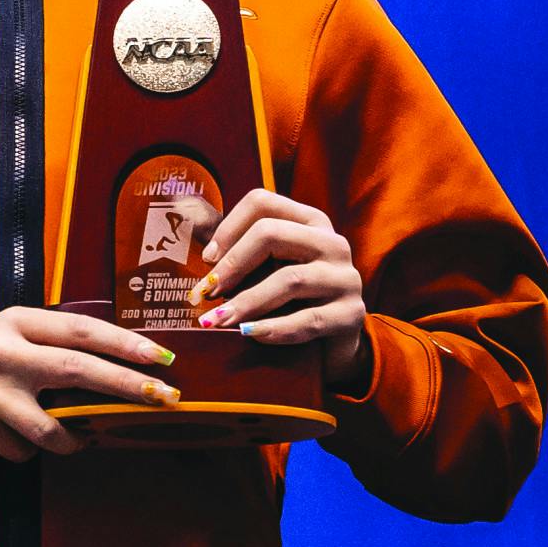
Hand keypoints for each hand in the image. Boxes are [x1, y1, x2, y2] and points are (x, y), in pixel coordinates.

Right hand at [0, 306, 182, 461]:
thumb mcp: (7, 332)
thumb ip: (49, 343)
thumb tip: (112, 365)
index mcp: (17, 322)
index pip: (80, 329)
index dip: (124, 343)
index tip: (160, 357)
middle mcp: (5, 353)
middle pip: (77, 370)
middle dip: (126, 386)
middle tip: (164, 398)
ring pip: (51, 427)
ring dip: (74, 440)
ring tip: (80, 439)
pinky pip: (21, 450)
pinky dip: (27, 450)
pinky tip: (15, 437)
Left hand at [188, 188, 367, 387]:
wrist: (333, 344)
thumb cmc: (289, 299)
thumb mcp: (267, 268)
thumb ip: (238, 251)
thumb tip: (195, 238)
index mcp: (309, 221)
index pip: (262, 202)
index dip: (228, 227)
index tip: (207, 259)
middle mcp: (332, 243)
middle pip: (271, 233)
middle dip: (232, 264)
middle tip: (206, 292)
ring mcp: (346, 277)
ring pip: (289, 279)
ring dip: (246, 301)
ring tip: (219, 319)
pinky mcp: (352, 314)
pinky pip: (307, 319)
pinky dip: (273, 328)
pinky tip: (250, 334)